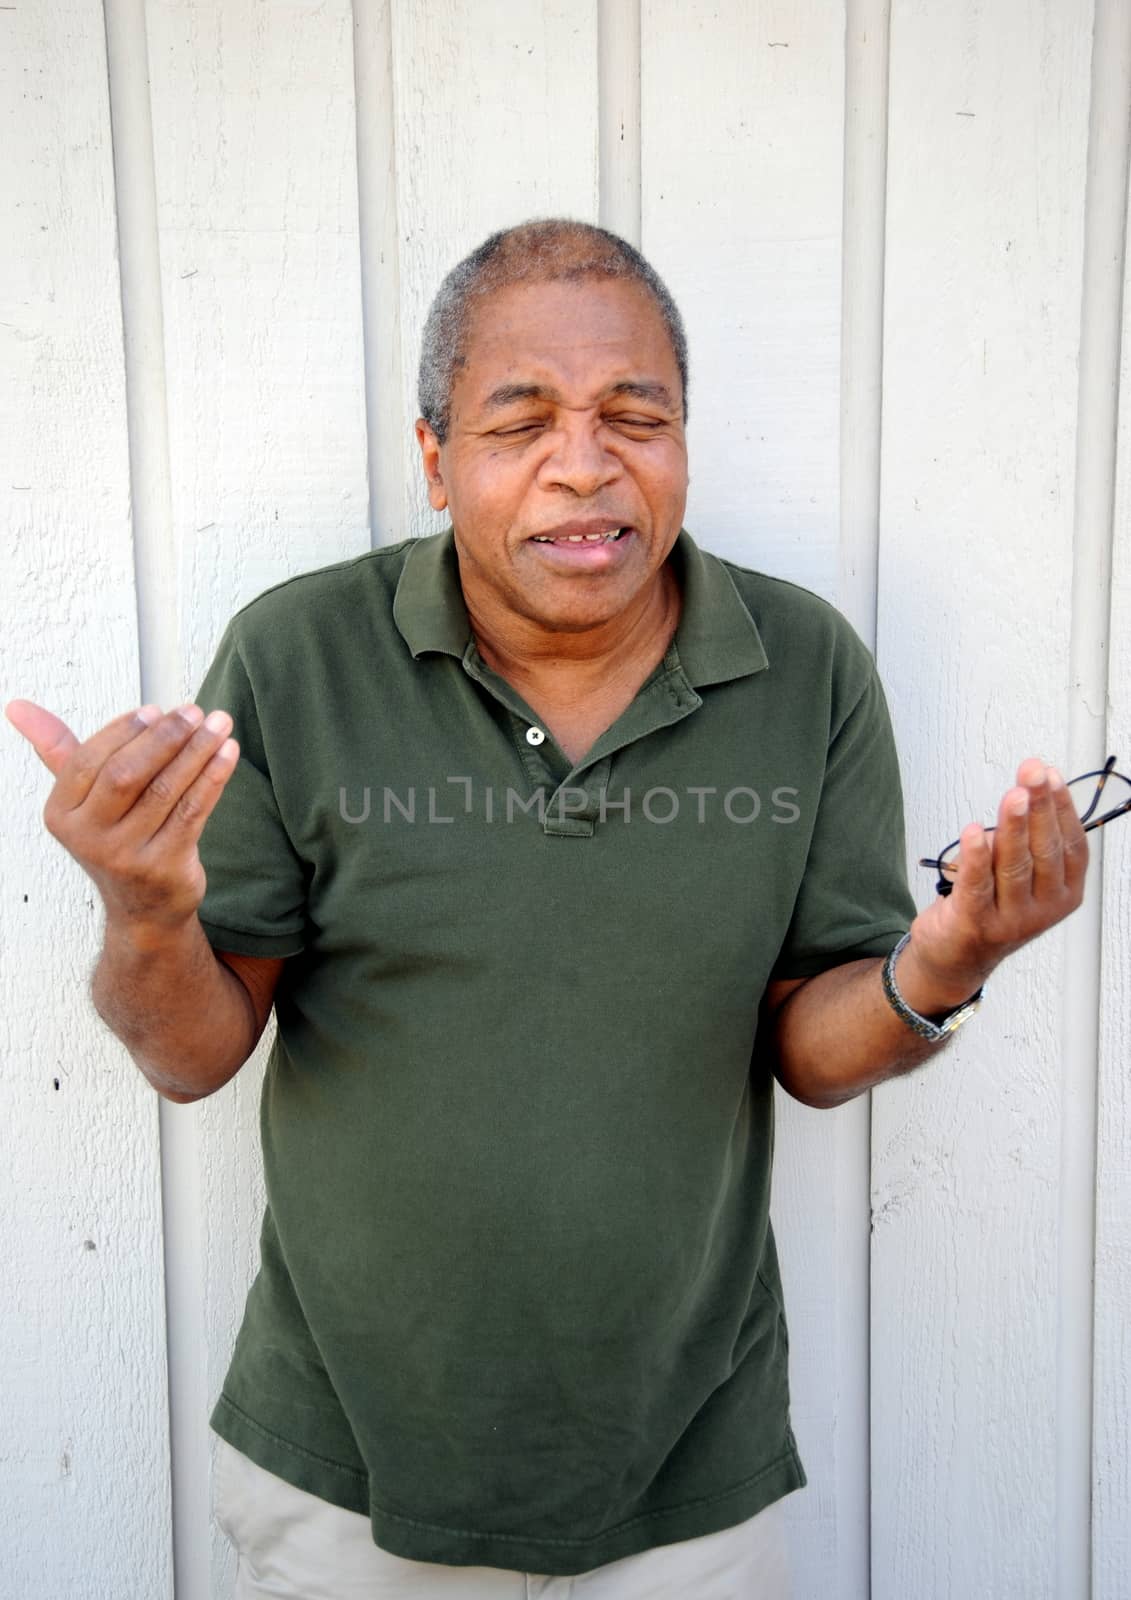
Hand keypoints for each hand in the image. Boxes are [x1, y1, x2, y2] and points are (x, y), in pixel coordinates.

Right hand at [5, 698, 238, 935]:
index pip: (88, 761)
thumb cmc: (114, 839)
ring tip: (218, 723)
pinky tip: (228, 753)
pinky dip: (213, 778)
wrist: (143, 908)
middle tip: (193, 711)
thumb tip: (17, 707)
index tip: (156, 709)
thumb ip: (56, 750)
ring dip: (197, 751)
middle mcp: (88, 838)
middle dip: (164, 737)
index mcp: (62, 814)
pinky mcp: (165, 866)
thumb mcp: (80, 800)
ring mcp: (127, 855)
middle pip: (126, 774)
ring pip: (165, 789)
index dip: (124, 731)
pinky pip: (193, 811)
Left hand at [900, 757, 1088, 1009]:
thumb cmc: (992, 906)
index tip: (1051, 775)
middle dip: (1039, 806)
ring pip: (1014, 864)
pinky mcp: (974, 923)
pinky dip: (975, 855)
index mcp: (1064, 894)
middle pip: (1045, 851)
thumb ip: (1028, 842)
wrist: (956, 958)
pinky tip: (972, 831)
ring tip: (1013, 794)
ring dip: (1014, 825)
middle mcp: (1043, 909)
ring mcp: (1010, 920)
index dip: (1062, 808)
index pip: (1071, 846)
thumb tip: (1026, 794)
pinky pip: (976, 884)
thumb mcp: (1023, 877)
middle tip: (1032, 772)